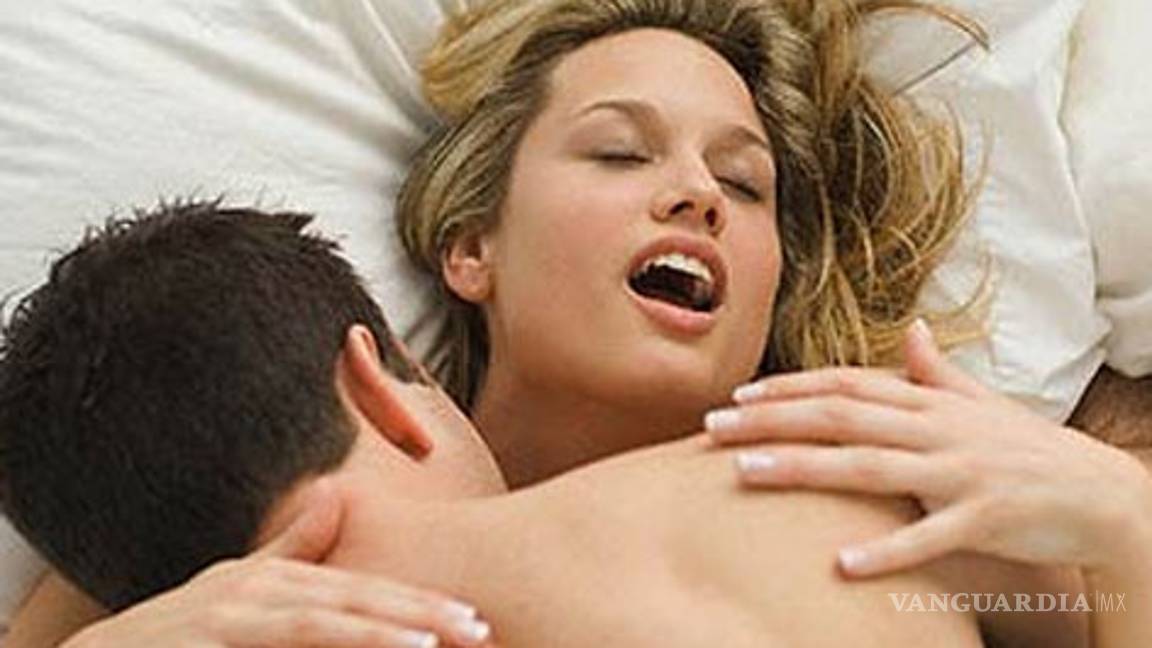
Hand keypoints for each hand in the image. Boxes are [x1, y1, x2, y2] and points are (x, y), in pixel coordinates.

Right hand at [62, 478, 492, 647]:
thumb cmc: (175, 634)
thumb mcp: (236, 590)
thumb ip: (291, 549)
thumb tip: (334, 499)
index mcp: (275, 577)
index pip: (360, 588)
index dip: (417, 601)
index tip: (470, 616)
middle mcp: (257, 586)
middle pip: (355, 597)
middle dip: (421, 613)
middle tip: (479, 628)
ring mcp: (232, 610)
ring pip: (323, 619)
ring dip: (385, 629)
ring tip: (441, 641)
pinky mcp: (214, 634)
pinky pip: (287, 641)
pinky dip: (336, 642)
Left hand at [707, 320, 1151, 577]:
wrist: (1103, 494)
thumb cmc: (1028, 449)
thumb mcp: (980, 405)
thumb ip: (936, 373)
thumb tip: (911, 329)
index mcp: (929, 402)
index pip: (845, 385)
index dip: (789, 388)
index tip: (738, 395)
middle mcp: (936, 429)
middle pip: (840, 417)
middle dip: (772, 419)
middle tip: (713, 427)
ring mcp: (959, 472)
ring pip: (869, 466)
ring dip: (803, 468)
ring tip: (745, 473)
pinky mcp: (984, 518)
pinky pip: (929, 536)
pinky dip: (886, 550)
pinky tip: (841, 566)